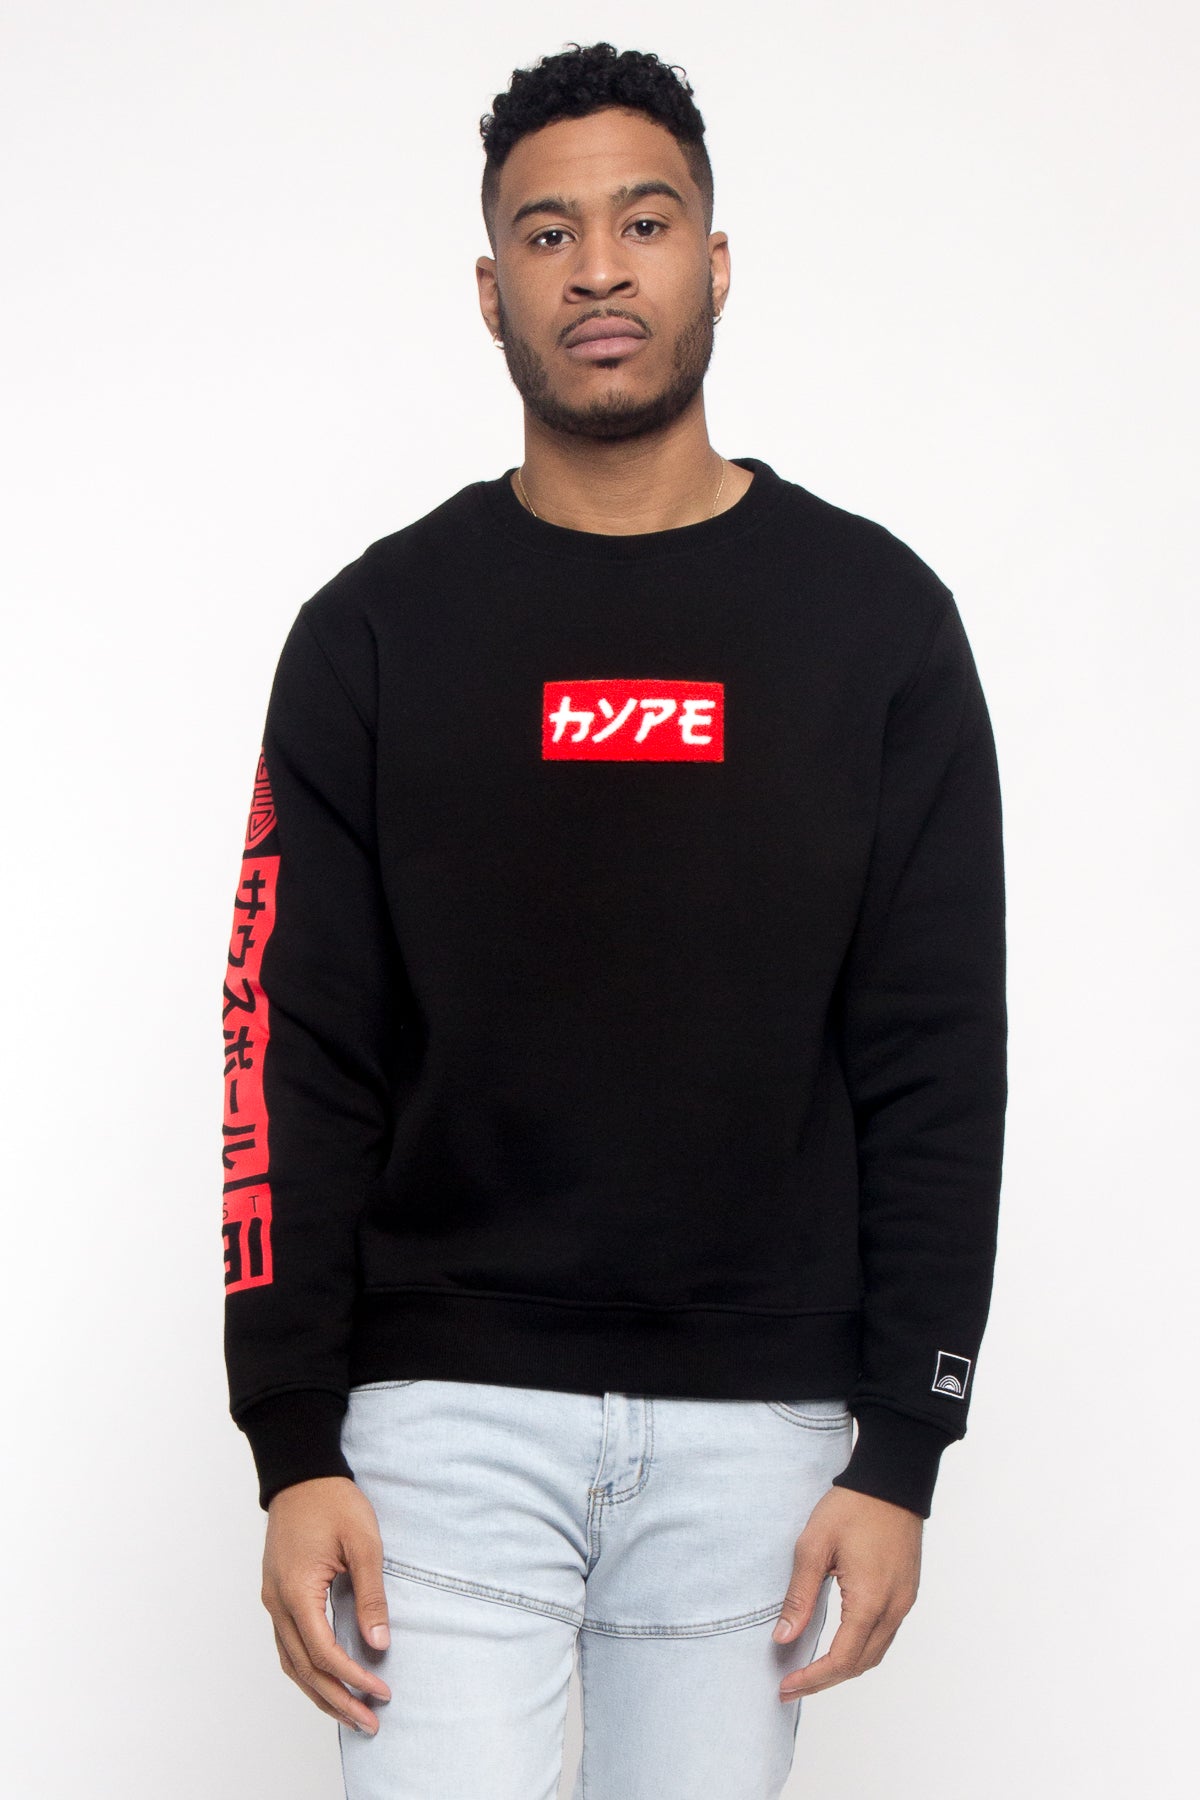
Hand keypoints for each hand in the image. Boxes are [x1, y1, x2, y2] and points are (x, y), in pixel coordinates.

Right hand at [262, 1475, 392, 1734]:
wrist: (301, 1473)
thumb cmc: (333, 1502)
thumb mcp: (363, 1543)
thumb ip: (371, 1596)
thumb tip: (378, 1645)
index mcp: (296, 1592)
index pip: (323, 1653)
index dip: (352, 1678)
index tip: (381, 1692)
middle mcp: (277, 1603)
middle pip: (303, 1669)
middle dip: (337, 1700)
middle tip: (369, 1722)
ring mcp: (272, 1600)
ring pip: (291, 1663)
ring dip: (320, 1692)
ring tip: (351, 1713)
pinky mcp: (277, 1594)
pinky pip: (288, 1646)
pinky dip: (307, 1670)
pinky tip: (327, 1680)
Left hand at [772, 1486, 922, 1701]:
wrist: (891, 1482)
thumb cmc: (852, 1507)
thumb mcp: (814, 1546)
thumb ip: (800, 1595)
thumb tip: (783, 1637)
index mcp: (870, 1601)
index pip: (842, 1660)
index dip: (813, 1679)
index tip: (787, 1686)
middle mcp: (893, 1608)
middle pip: (860, 1664)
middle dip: (825, 1680)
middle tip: (792, 1685)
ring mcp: (904, 1601)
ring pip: (876, 1653)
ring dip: (845, 1668)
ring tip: (812, 1671)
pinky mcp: (907, 1592)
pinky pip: (885, 1635)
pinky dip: (861, 1649)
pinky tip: (840, 1644)